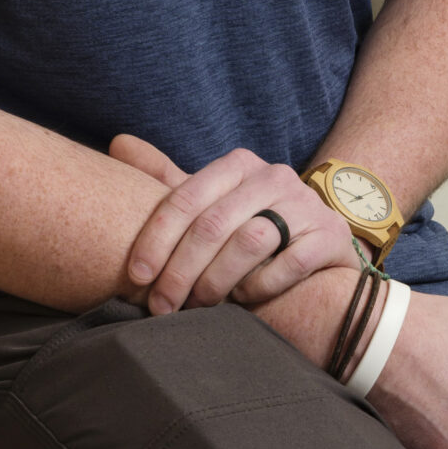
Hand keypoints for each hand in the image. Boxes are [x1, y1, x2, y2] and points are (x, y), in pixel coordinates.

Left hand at [109, 135, 363, 312]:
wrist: (320, 246)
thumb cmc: (252, 225)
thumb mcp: (211, 200)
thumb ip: (167, 179)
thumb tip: (117, 142)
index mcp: (237, 164)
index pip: (185, 198)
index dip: (156, 239)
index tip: (137, 277)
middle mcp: (272, 176)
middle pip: (213, 224)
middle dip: (180, 270)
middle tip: (161, 305)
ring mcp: (305, 205)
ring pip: (249, 242)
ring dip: (216, 281)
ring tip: (198, 306)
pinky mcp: (330, 236)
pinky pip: (288, 264)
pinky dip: (259, 287)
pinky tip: (243, 301)